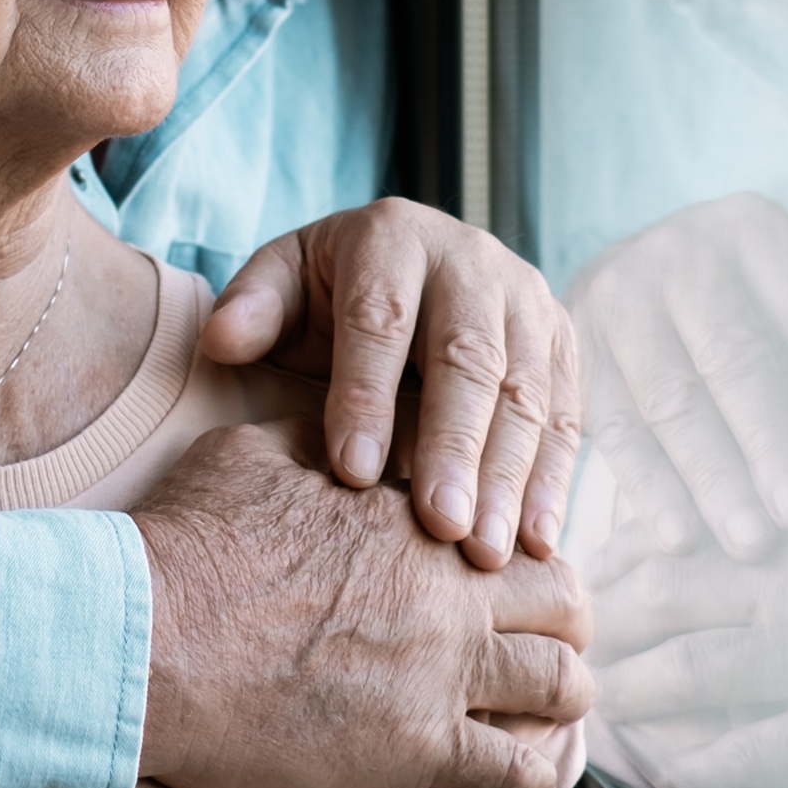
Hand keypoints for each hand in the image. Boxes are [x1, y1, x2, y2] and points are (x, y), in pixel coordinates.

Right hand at [132, 419, 594, 787]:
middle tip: (546, 636)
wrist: (149, 633)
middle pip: (563, 598)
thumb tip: (336, 422)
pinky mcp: (418, 748)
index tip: (500, 566)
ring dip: (559, 694)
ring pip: (561, 683)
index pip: (505, 516)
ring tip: (544, 708)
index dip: (511, 543)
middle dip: (563, 616)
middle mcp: (445, 588)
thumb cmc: (188, 541)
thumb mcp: (255, 453)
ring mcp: (439, 671)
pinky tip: (521, 773)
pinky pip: (516, 773)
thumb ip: (316, 436)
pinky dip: (532, 774)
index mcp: (412, 512)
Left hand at [203, 196, 582, 566]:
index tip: (353, 473)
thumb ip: (252, 307)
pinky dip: (554, 479)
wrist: (410, 263)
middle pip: (467, 357)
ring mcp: (527, 300)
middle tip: (440, 527)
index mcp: (393, 236)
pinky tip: (538, 539)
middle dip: (455, 446)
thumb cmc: (329, 290)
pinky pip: (565, 413)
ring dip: (510, 475)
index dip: (368, 394)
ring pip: (524, 391)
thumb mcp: (283, 280)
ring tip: (487, 551)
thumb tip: (222, 340)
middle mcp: (472, 260)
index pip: (381, 318)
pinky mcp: (561, 342)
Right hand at [571, 193, 787, 561]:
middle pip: (733, 356)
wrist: (642, 272)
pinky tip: (679, 539)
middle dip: (773, 441)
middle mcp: (680, 253)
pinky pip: (611, 424)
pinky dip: (645, 485)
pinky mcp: (577, 349)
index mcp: (755, 230)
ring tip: (754, 544)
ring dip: (711, 476)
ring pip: (669, 397)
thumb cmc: (760, 293)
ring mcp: (619, 296)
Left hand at [589, 414, 787, 787]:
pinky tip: (667, 771)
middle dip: (611, 622)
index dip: (634, 541)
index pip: (691, 512)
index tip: (597, 557)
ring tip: (595, 704)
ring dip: (634, 694)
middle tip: (566, 636)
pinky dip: (695, 767)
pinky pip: (743, 757)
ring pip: (686, 678)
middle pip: (663, 599)